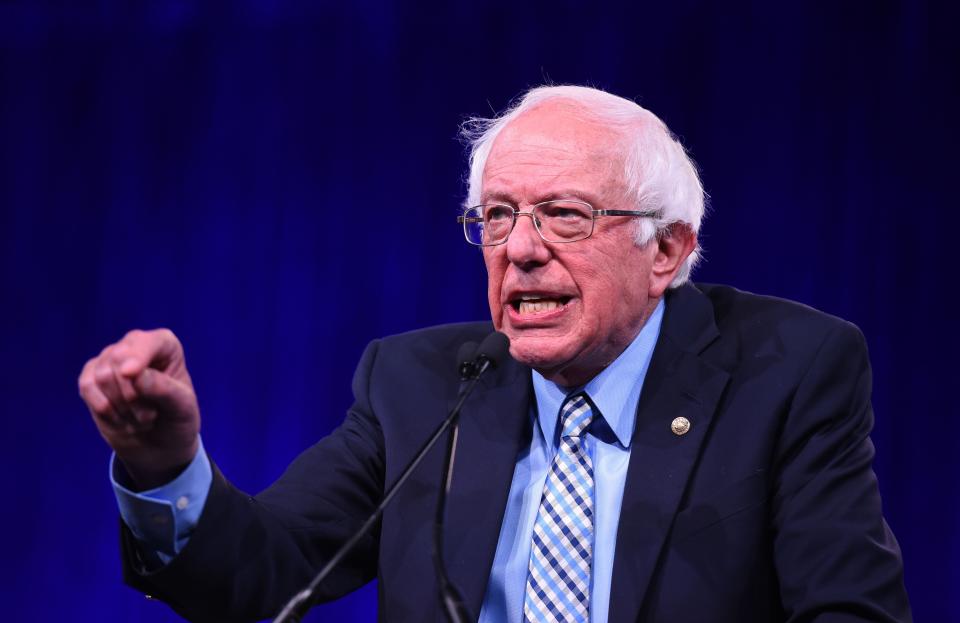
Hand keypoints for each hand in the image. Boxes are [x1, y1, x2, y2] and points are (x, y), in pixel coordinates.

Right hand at [79, 328, 200, 489]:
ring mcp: (110, 359)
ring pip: (101, 377)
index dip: (137, 356)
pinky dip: (104, 410)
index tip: (130, 373)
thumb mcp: (182, 407)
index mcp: (165, 345)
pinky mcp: (91, 376)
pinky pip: (87, 387)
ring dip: (121, 408)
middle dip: (132, 396)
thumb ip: (164, 389)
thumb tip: (134, 374)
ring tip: (139, 419)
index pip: (146, 342)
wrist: (159, 443)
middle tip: (149, 416)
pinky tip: (121, 419)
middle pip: (118, 360)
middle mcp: (135, 345)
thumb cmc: (176, 419)